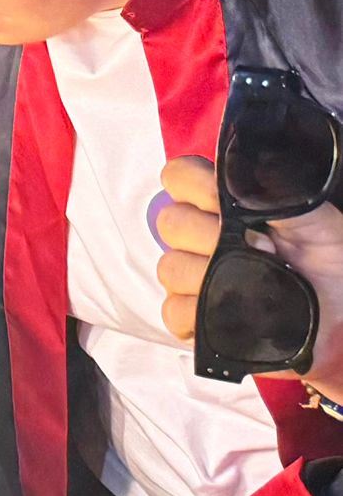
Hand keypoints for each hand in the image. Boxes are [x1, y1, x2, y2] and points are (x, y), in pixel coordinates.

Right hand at [153, 155, 342, 400]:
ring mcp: (195, 278)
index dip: (193, 186)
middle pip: (169, 222)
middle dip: (207, 234)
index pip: (178, 177)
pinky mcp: (197, 319)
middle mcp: (201, 237)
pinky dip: (197, 313)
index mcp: (223, 205)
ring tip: (252, 283)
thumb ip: (277, 192)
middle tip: (256, 248)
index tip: (225, 204)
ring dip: (208, 276)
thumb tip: (240, 177)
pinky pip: (174, 312)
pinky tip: (229, 313)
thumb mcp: (315, 216)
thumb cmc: (331, 257)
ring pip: (170, 268)